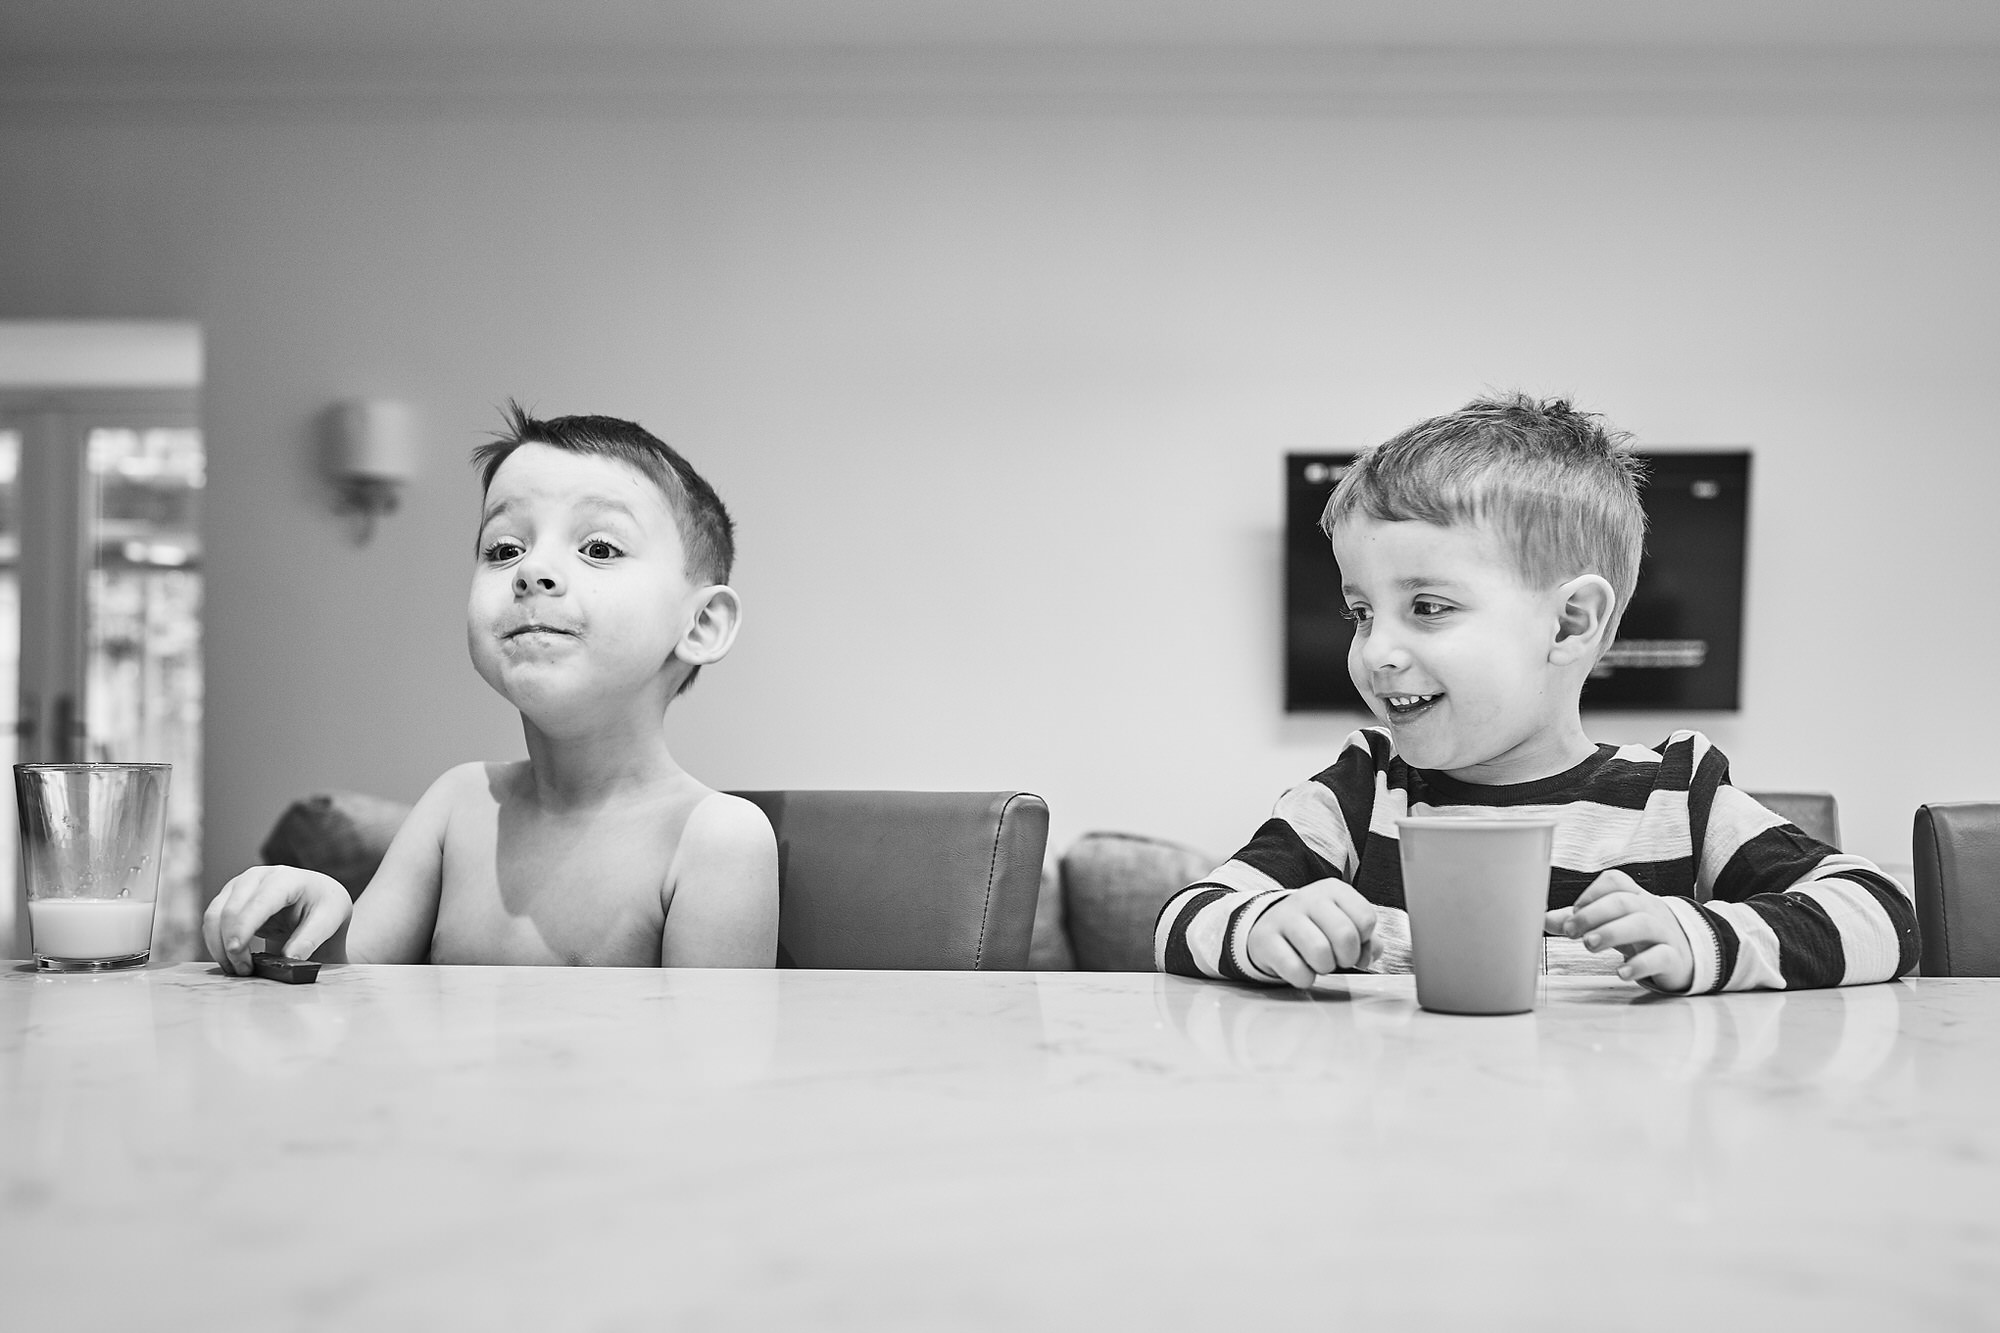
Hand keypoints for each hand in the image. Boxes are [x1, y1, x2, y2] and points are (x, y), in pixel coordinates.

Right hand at [202, 866, 351, 975]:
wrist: (316, 899)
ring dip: (218, 945)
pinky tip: (230, 960)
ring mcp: (240, 885)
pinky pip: (212, 921)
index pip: (259, 902)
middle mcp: (258, 876)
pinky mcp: (229, 897)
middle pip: (230, 910)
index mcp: (286, 879)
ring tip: (237, 969)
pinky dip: (216, 942)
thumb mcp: (330, 920)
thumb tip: (289, 958)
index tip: (236, 950)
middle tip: (243, 971)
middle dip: (229, 943)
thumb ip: (310, 939)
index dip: (243, 926)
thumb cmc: (324, 907)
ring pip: (213, 915)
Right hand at [1245, 878, 1377, 988]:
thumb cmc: (1316, 927)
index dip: (1364, 940)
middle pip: (1345, 936)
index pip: (1366, 918)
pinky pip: (1295, 969)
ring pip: (1320, 952)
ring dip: (1325, 967)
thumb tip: (1368, 954)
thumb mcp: (1344, 923)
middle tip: (1339, 959)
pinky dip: (1304, 978)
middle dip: (1347, 957)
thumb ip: (1367, 940)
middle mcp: (1308, 898)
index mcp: (1333, 890)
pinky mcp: (1265, 938)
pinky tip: (1301, 970)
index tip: (1353, 943)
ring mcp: (1284, 916)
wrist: (1271, 925)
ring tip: (1319, 963)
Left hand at [1550, 869, 1693, 992]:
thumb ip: (1580, 921)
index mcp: (1634, 897)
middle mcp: (1650, 910)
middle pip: (1624, 901)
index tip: (1573, 913)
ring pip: (1643, 924)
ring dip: (1612, 932)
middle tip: (1571, 933)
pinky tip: (1621, 972)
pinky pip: (1662, 956)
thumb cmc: (1641, 935)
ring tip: (1589, 945)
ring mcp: (1664, 933)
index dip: (1591, 893)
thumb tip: (1543, 918)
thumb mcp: (1612, 923)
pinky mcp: (1674, 958)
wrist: (1686, 955)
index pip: (1615, 882)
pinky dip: (1640, 964)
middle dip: (1594, 914)